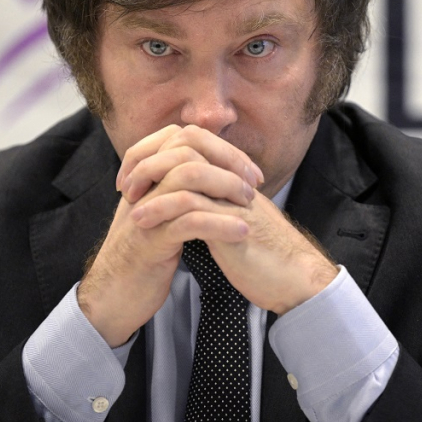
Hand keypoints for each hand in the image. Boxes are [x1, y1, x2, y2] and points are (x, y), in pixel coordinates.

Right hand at [77, 125, 260, 346]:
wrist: (111, 297)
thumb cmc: (143, 258)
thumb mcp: (160, 218)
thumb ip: (177, 193)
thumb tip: (212, 175)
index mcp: (146, 178)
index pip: (183, 138)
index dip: (220, 148)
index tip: (247, 169)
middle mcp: (143, 187)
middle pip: (186, 148)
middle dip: (226, 160)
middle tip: (253, 182)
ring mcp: (145, 211)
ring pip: (188, 177)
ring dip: (226, 185)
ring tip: (249, 202)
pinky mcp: (151, 241)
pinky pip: (189, 221)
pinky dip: (220, 223)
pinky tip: (241, 231)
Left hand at [124, 129, 337, 315]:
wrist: (295, 280)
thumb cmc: (263, 257)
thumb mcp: (231, 223)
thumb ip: (212, 207)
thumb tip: (184, 202)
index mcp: (231, 175)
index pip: (190, 141)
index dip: (157, 152)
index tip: (134, 176)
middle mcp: (232, 179)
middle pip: (185, 143)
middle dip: (148, 159)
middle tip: (126, 184)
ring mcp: (232, 198)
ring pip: (185, 169)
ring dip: (150, 182)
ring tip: (129, 203)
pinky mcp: (230, 222)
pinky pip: (190, 203)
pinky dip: (160, 208)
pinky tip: (142, 221)